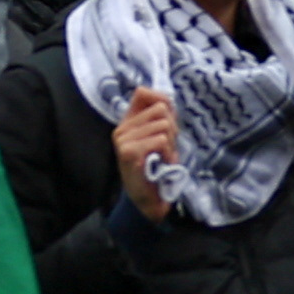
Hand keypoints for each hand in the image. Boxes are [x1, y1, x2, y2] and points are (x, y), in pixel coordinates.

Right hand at [111, 87, 181, 217]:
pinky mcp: (128, 152)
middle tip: (167, 148)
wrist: (148, 201)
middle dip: (172, 128)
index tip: (167, 123)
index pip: (144, 93)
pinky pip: (160, 140)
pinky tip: (161, 164)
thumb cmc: (157, 168)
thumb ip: (162, 116)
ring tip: (164, 157)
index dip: (163, 103)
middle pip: (160, 109)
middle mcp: (121, 128)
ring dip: (171, 143)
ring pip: (163, 125)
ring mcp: (122, 140)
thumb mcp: (162, 137)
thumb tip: (164, 99)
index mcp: (127, 122)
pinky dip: (168, 153)